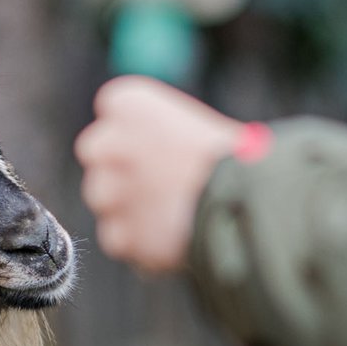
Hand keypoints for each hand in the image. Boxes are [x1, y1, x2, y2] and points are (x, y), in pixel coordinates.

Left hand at [75, 76, 242, 272]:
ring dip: (130, 205)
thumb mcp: (197, 124)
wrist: (248, 201)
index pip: (114, 110)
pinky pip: (119, 239)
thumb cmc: (238, 158)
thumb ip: (161, 134)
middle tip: (161, 180)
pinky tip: (173, 236)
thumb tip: (157, 158)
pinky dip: (140, 242)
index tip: (162, 143)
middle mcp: (106, 143)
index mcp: (128, 102)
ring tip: (175, 211)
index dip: (139, 130)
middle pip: (98, 153)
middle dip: (122, 165)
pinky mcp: (118, 236)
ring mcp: (107, 193)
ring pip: (105, 200)